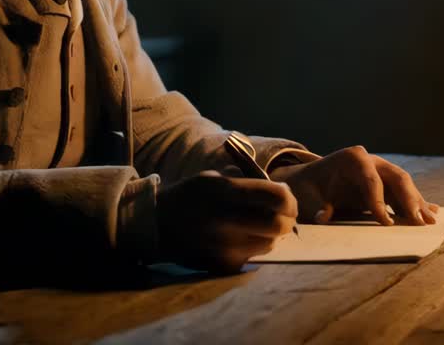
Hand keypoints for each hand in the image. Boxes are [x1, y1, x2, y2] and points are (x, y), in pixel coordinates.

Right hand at [156, 170, 297, 271]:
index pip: (274, 196)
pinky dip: (255, 248)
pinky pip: (253, 257)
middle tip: (284, 217)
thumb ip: (247, 185)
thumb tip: (282, 193)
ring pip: (270, 244)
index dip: (288, 199)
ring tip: (260, 228)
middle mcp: (223, 220)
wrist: (154, 225)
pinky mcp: (221, 265)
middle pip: (277, 224)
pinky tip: (243, 240)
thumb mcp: (212, 178)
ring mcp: (222, 247)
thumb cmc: (188, 196)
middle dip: (287, 220)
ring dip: (272, 236)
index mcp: (222, 191)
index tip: (288, 200)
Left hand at [270, 146, 438, 225]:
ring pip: (405, 185)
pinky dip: (417, 203)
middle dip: (409, 199)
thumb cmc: (309, 186)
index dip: (379, 200)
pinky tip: (433, 212)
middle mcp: (371, 161)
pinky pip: (405, 192)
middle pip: (396, 177)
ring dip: (418, 203)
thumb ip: (317, 205)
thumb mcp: (308, 194)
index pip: (370, 179)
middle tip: (418, 221)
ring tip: (430, 222)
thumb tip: (323, 216)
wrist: (310, 179)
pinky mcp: (386, 183)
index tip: (385, 222)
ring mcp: (381, 170)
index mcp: (352, 158)